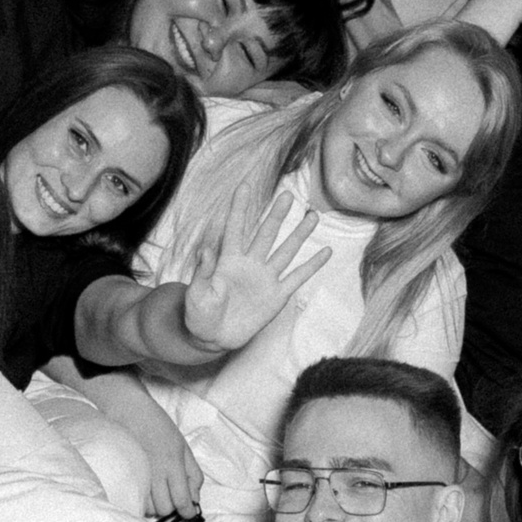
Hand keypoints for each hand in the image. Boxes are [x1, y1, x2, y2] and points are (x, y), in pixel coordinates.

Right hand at [138, 414, 205, 521]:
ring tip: (158, 493)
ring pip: (149, 508)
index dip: (187, 512)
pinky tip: (146, 491)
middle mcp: (155, 471)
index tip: (188, 512)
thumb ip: (193, 475)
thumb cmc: (159, 426)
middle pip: (165, 509)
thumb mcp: (184, 447)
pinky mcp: (125, 475)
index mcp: (172, 462)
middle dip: (172, 509)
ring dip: (156, 506)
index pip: (181, 500)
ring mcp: (138, 474)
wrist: (129, 410)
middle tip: (172, 499)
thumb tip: (195, 499)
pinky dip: (142, 501)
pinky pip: (134, 500)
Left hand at [181, 185, 331, 353]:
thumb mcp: (196, 294)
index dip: (240, 207)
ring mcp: (265, 279)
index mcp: (228, 260)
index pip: (235, 228)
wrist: (213, 337)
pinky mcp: (277, 296)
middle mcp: (250, 264)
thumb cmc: (199, 313)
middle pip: (266, 234)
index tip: (245, 185)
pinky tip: (326, 251)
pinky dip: (312, 265)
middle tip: (287, 195)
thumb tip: (206, 249)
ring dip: (299, 234)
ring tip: (313, 216)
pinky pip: (297, 277)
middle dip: (276, 215)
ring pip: (286, 251)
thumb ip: (203, 272)